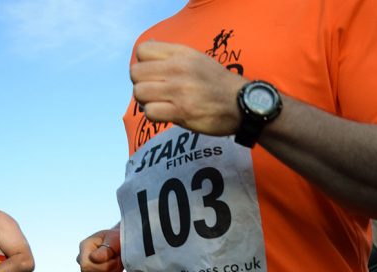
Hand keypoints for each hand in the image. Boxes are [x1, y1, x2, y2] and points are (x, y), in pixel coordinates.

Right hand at [77, 229, 122, 271]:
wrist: (122, 246)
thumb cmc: (118, 240)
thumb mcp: (114, 239)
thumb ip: (106, 249)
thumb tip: (94, 258)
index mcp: (85, 248)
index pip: (86, 266)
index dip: (105, 265)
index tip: (115, 256)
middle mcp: (82, 262)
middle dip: (113, 271)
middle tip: (120, 261)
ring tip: (119, 266)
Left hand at [130, 41, 247, 135]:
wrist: (242, 104)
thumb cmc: (217, 83)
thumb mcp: (197, 58)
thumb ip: (172, 55)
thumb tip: (146, 51)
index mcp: (181, 53)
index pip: (142, 50)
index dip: (143, 64)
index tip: (154, 74)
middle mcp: (178, 69)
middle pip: (135, 73)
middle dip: (141, 84)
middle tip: (154, 92)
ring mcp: (179, 90)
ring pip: (139, 93)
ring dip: (146, 102)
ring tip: (159, 103)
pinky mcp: (182, 111)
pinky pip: (150, 112)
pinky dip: (154, 115)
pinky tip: (165, 114)